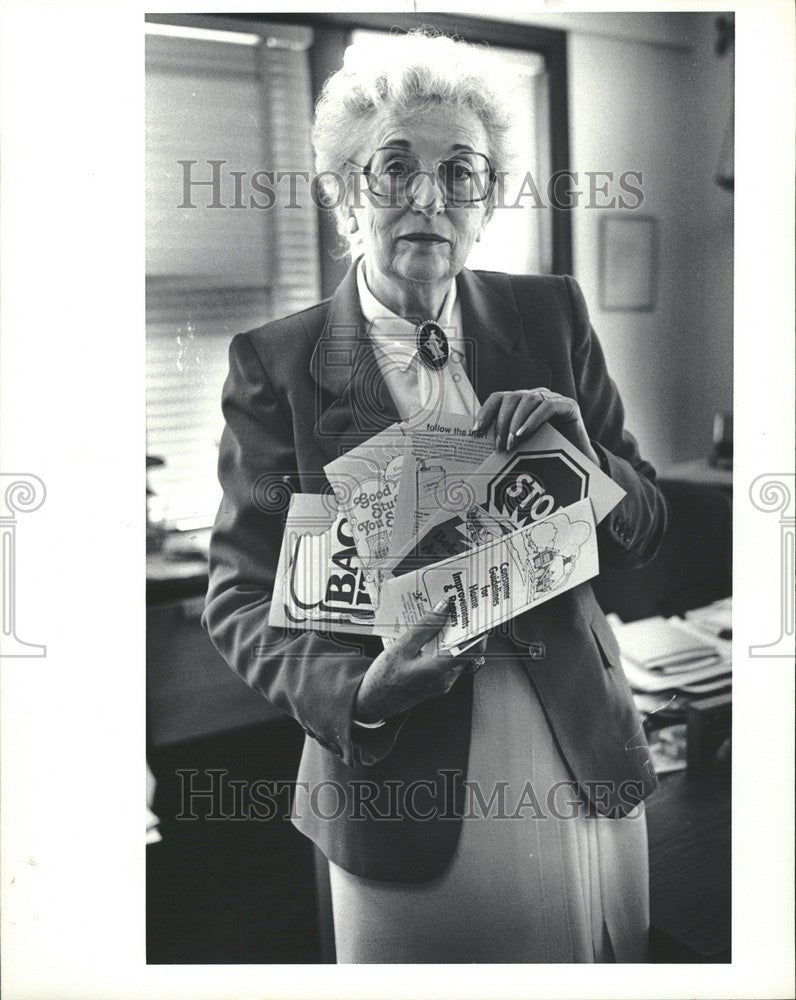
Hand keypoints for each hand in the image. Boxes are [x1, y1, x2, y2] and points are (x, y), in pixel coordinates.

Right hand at [354, 602, 484, 722]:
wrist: (372, 704)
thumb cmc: (383, 680)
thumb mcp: (401, 647)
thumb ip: (425, 627)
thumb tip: (443, 608)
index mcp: (440, 669)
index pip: (472, 647)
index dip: (477, 628)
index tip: (474, 612)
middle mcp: (446, 678)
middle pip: (465, 649)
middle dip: (462, 628)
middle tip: (456, 609)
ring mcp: (442, 682)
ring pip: (456, 654)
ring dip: (451, 636)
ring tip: (441, 618)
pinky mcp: (436, 683)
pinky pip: (446, 661)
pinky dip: (442, 646)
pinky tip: (430, 636)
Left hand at [473, 388, 599, 463]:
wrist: (579, 462)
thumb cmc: (548, 454)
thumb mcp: (522, 445)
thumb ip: (506, 439)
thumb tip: (479, 444)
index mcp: (521, 404)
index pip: (498, 398)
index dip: (485, 412)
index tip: (476, 430)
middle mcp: (535, 396)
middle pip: (511, 398)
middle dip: (501, 422)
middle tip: (499, 446)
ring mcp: (552, 398)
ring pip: (527, 400)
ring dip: (515, 422)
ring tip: (511, 443)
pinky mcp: (568, 405)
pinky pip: (547, 406)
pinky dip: (533, 419)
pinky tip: (524, 433)